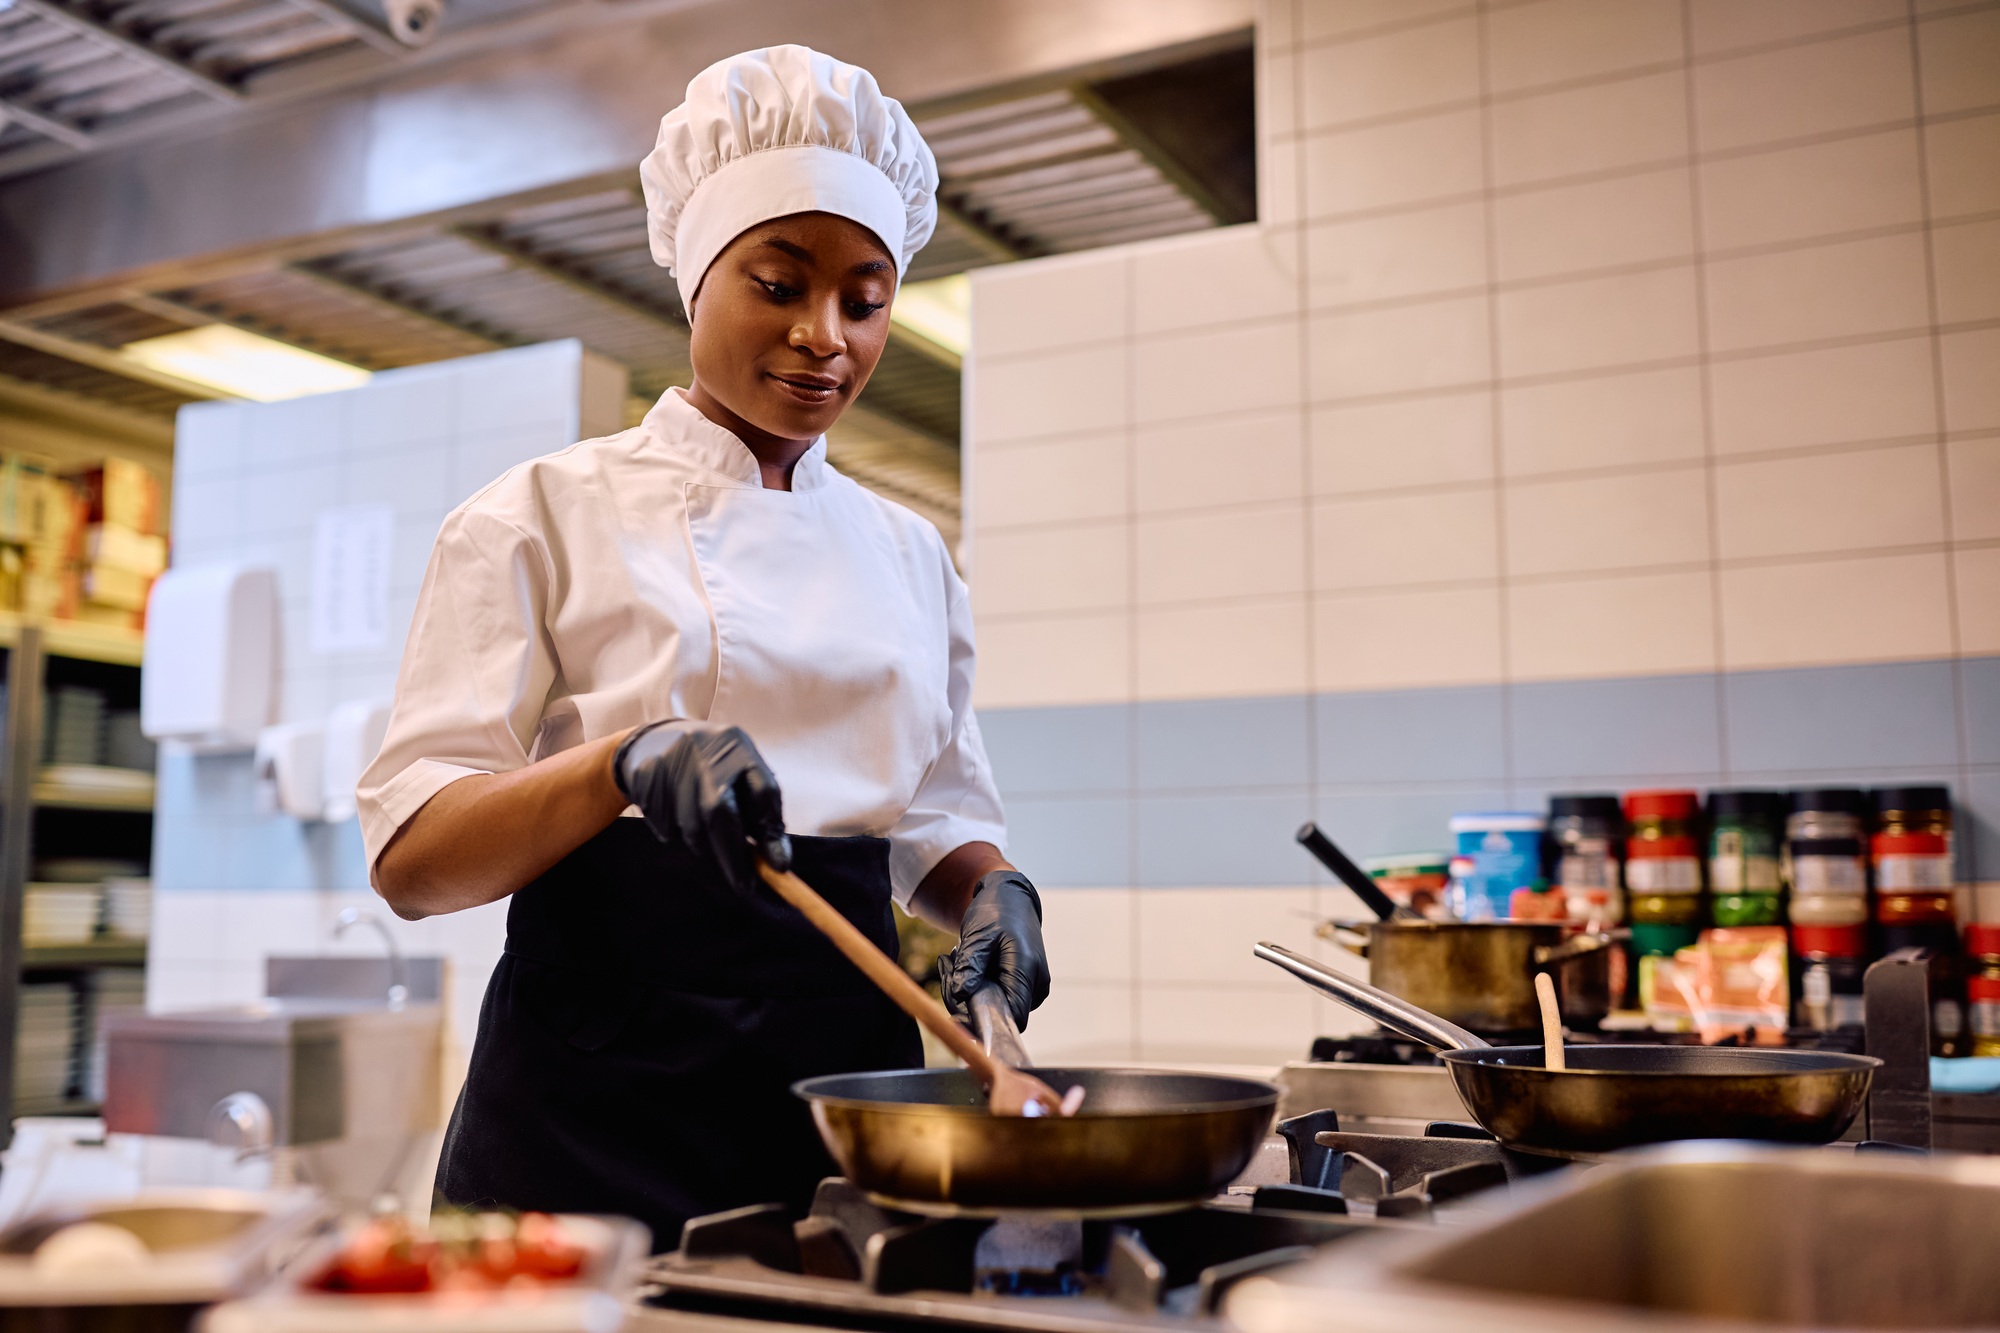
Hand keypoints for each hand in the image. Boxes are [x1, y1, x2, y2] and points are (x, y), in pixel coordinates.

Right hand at [613, 721, 789, 892]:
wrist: (654, 740)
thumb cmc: (712, 768)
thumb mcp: (741, 778)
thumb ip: (760, 814)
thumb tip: (778, 862)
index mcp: (738, 747)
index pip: (762, 792)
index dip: (772, 832)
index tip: (778, 867)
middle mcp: (705, 750)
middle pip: (719, 813)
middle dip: (733, 856)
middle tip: (743, 885)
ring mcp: (671, 762)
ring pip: (690, 828)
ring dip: (703, 845)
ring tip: (704, 834)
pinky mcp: (645, 776)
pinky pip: (665, 826)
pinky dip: (675, 833)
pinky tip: (675, 813)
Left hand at [940, 870, 1049, 1030]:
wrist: (1011, 897)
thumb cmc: (996, 911)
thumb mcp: (978, 935)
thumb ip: (970, 966)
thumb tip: (960, 995)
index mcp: (1027, 968)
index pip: (1014, 1016)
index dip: (987, 1023)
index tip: (957, 1014)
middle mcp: (1036, 982)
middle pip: (1002, 1014)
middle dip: (968, 1001)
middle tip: (948, 972)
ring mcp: (1033, 985)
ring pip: (998, 1007)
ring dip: (970, 992)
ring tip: (954, 962)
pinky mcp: (1024, 984)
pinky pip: (999, 997)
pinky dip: (978, 987)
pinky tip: (966, 966)